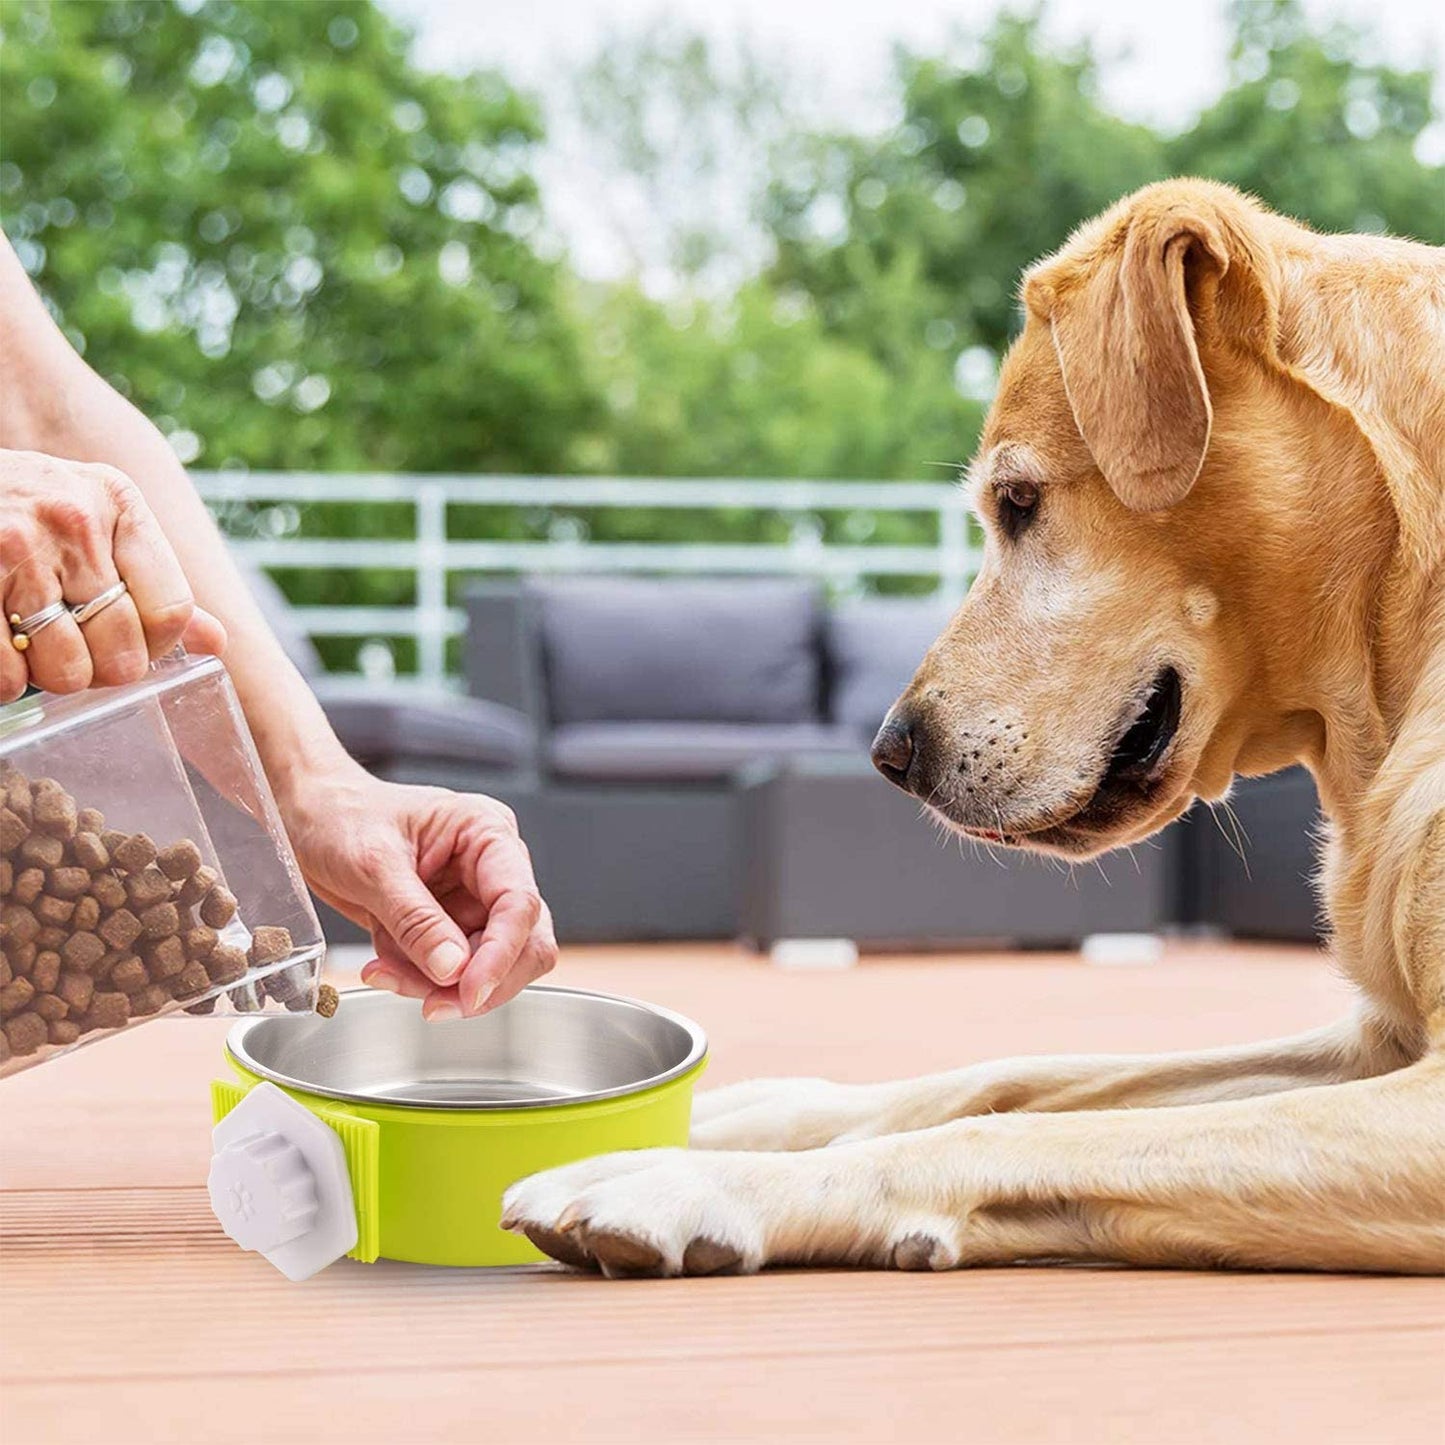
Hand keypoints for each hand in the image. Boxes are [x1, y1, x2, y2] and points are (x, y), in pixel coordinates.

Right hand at [0, 447, 226, 700]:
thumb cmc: (26, 508)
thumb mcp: (97, 521)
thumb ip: (154, 584)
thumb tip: (217, 644)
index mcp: (120, 506)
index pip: (171, 612)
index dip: (154, 647)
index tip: (127, 641)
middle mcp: (73, 521)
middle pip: (122, 653)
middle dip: (100, 668)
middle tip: (72, 647)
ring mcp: (15, 549)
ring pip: (66, 670)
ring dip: (49, 675)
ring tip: (32, 642)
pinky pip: (6, 675)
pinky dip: (6, 680)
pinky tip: (2, 650)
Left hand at [283, 768, 556, 1019]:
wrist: (309, 818)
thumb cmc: (341, 816)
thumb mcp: (373, 865)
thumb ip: (415, 919)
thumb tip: (452, 969)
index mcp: (487, 834)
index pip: (519, 902)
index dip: (502, 953)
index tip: (471, 992)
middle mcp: (491, 868)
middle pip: (523, 941)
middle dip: (479, 979)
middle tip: (434, 1005)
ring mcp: (472, 900)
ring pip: (487, 965)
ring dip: (439, 985)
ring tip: (385, 973)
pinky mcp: (448, 926)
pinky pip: (450, 971)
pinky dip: (418, 980)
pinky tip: (382, 965)